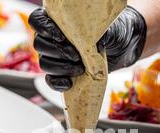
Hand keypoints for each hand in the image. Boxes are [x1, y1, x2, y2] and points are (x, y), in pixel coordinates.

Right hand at [29, 6, 146, 91]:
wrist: (121, 48)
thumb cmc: (113, 32)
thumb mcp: (109, 29)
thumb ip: (100, 34)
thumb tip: (95, 42)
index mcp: (59, 20)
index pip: (37, 20)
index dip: (44, 29)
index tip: (61, 37)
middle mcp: (53, 38)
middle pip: (39, 44)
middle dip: (57, 52)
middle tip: (76, 56)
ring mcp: (56, 57)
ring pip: (44, 63)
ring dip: (60, 68)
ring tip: (80, 69)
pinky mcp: (61, 73)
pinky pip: (51, 80)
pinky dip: (58, 84)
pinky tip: (69, 83)